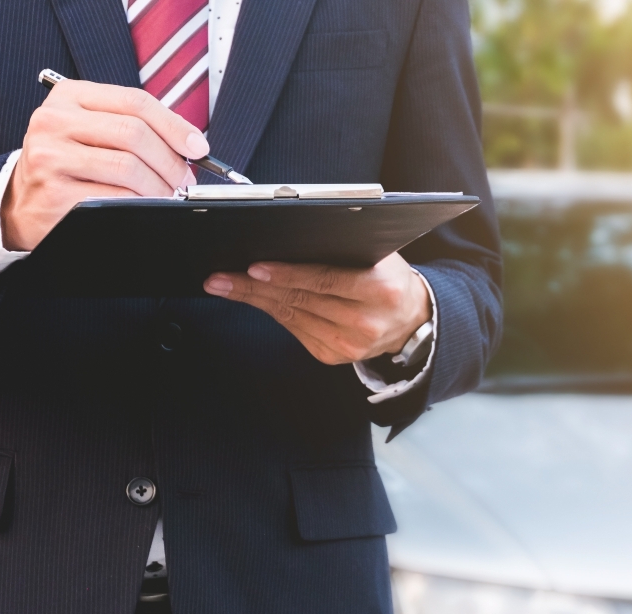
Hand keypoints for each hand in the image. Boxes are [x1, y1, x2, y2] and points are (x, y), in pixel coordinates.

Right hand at [1, 80, 209, 250]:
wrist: (21, 203)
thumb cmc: (69, 165)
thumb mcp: (93, 131)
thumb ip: (135, 126)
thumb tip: (190, 142)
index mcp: (69, 96)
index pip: (135, 102)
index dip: (175, 125)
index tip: (198, 146)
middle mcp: (54, 121)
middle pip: (134, 134)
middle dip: (170, 161)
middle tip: (184, 179)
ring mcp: (50, 157)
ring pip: (128, 168)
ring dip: (159, 186)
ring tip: (166, 195)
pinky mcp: (54, 193)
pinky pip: (114, 198)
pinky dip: (140, 204)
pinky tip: (144, 206)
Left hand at [203, 253, 431, 364]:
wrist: (411, 319)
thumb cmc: (390, 278)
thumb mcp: (379, 256)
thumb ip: (343, 250)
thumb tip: (287, 238)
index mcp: (381, 291)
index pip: (325, 280)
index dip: (287, 274)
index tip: (253, 268)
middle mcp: (365, 323)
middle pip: (301, 301)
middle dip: (254, 288)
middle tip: (220, 277)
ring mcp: (349, 345)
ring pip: (292, 317)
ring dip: (254, 301)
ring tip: (224, 286)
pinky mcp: (334, 357)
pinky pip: (295, 330)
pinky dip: (272, 312)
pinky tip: (252, 300)